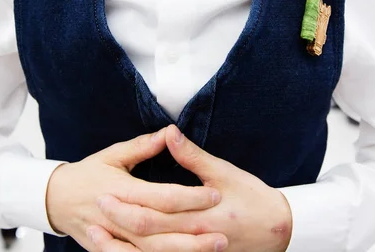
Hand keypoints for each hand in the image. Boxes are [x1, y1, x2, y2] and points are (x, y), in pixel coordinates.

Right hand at [46, 128, 227, 251]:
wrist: (55, 199)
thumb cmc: (87, 173)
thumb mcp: (113, 155)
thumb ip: (143, 146)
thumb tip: (170, 131)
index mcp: (122, 190)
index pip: (161, 197)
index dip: (189, 198)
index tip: (214, 194)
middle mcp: (119, 218)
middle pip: (161, 229)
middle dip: (193, 231)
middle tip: (224, 232)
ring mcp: (114, 239)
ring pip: (152, 250)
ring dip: (184, 251)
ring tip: (214, 248)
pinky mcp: (111, 251)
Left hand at [94, 125, 292, 251]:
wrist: (278, 230)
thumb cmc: (252, 198)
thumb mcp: (224, 173)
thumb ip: (192, 156)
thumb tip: (169, 133)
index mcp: (198, 214)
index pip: (152, 212)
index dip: (125, 205)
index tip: (103, 193)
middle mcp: (193, 238)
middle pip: (146, 237)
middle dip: (118, 223)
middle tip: (95, 209)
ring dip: (121, 248)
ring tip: (95, 236)